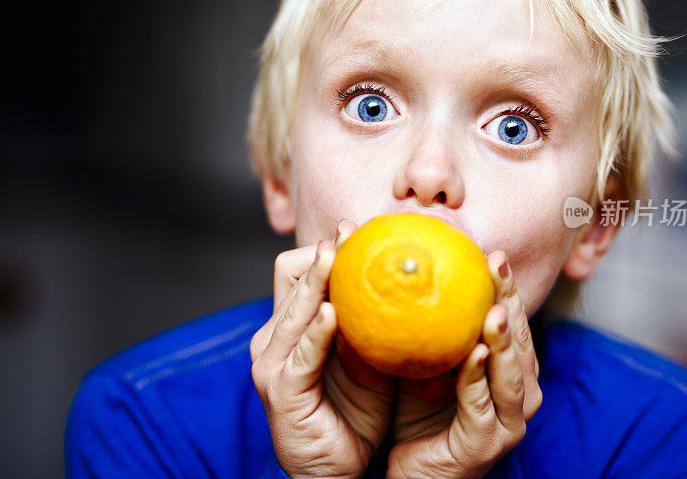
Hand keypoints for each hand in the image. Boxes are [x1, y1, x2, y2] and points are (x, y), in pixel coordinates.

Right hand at [250, 221, 394, 478]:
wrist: (336, 469)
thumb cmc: (357, 411)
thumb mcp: (370, 358)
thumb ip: (376, 323)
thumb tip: (414, 283)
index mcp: (293, 327)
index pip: (296, 273)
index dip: (321, 251)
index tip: (354, 231)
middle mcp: (274, 339)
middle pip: (289, 280)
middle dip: (318, 255)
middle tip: (346, 233)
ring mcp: (272, 364)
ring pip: (292, 310)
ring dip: (315, 281)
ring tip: (334, 255)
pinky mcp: (281, 391)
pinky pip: (299, 356)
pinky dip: (315, 333)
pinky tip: (333, 314)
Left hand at [387, 251, 542, 478]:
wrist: (410, 471)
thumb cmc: (417, 413)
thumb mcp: (425, 363)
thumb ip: (428, 328)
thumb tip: (407, 271)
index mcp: (508, 372)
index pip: (509, 322)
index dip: (504, 288)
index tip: (491, 254)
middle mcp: (518, 395)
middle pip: (517, 340)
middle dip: (508, 300)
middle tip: (496, 263)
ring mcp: (507, 422)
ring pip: (511, 373)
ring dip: (502, 339)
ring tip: (493, 307)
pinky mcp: (485, 444)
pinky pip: (480, 405)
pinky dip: (478, 378)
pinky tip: (472, 351)